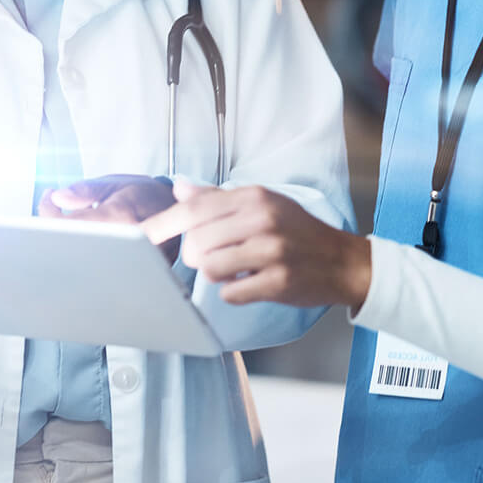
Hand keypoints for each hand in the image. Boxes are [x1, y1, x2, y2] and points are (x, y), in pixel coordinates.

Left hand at [38, 175, 179, 263]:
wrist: (177, 209)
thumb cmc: (144, 194)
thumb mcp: (114, 184)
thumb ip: (85, 190)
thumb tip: (58, 196)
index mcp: (120, 216)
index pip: (71, 222)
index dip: (50, 212)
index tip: (49, 198)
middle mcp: (126, 242)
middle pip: (73, 244)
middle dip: (54, 229)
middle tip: (54, 211)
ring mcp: (133, 262)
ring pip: (84, 259)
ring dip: (69, 242)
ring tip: (69, 222)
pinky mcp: (135, 274)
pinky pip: (98, 267)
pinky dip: (84, 253)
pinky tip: (84, 238)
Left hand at [141, 183, 370, 309]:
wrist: (341, 260)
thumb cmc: (295, 230)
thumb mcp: (261, 203)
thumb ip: (218, 198)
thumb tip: (179, 188)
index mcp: (253, 197)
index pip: (195, 209)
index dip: (163, 224)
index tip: (140, 236)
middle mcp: (262, 219)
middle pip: (197, 240)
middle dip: (194, 254)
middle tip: (211, 255)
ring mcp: (272, 251)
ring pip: (210, 267)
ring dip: (213, 273)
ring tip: (232, 268)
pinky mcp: (279, 281)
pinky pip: (231, 293)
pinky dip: (232, 292)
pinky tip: (247, 283)